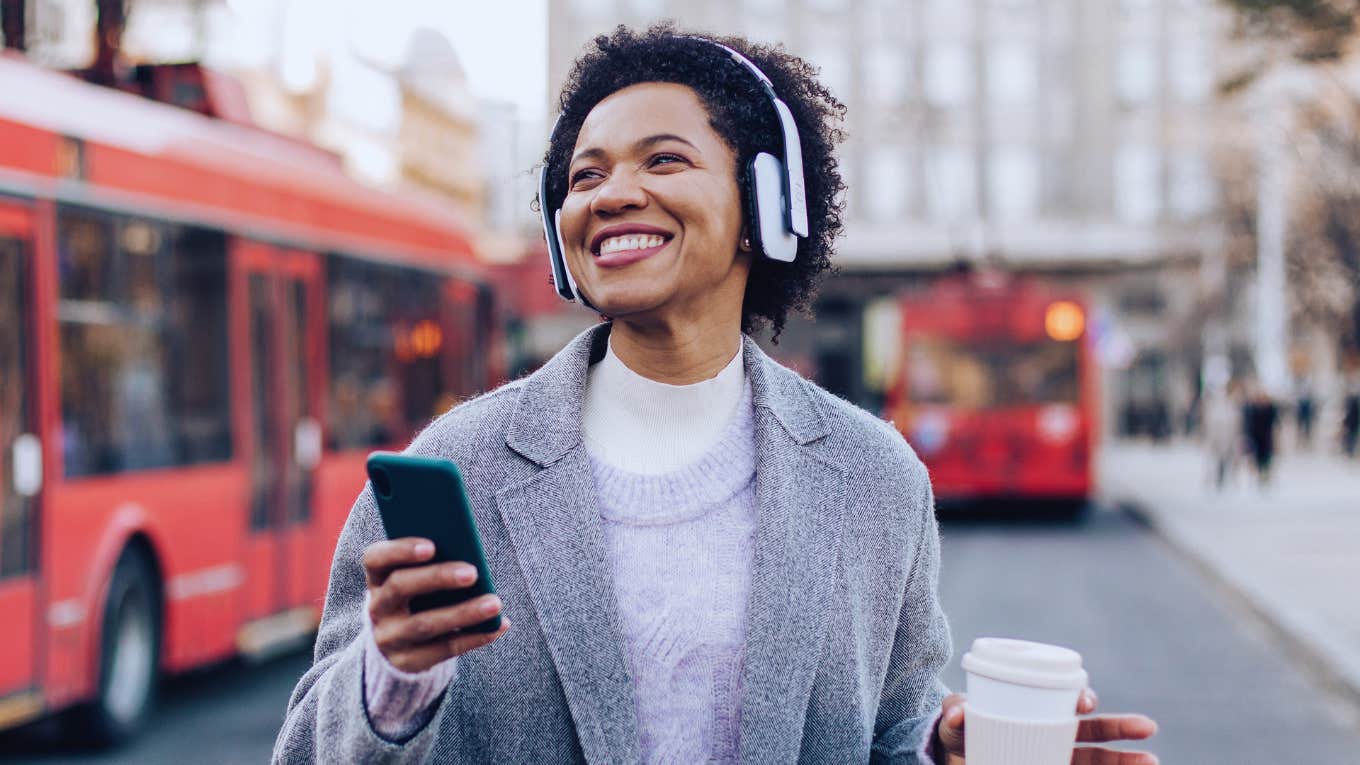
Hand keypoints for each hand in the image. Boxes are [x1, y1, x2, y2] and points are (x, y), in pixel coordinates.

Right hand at [362, 537, 510, 672]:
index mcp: (378, 577)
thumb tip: (470, 555)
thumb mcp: (418, 578)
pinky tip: (498, 626)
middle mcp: (378, 607)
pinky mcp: (408, 661)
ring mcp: (390, 637)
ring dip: (464, 613)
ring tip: (494, 603)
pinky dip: (475, 637)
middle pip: (400, 587)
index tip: (431, 546)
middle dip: (438, 577)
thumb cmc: (421, 596)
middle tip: (472, 573)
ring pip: (425, 624)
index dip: (400, 550)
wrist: (401, 644)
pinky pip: (444, 649)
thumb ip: (435, 564)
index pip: (375, 558)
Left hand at [934, 688, 1157, 764]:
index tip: (1085, 703)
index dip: (1082, 698)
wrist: (959, 760)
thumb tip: (957, 712)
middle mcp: (1054, 735)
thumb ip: (954, 715)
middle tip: (1146, 727)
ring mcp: (1057, 758)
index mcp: (1037, 711)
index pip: (1067, 701)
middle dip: (1122, 727)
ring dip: (1126, 759)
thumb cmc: (961, 735)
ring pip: (1099, 759)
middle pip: (1095, 730)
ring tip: (1153, 762)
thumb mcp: (956, 723)